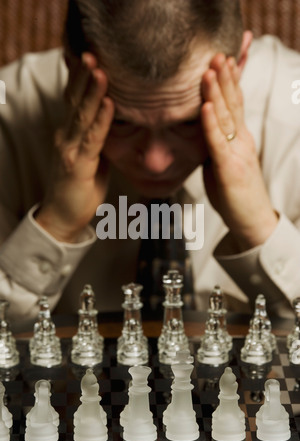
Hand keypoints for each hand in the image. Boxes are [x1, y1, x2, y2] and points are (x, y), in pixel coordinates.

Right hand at [36, 53, 114, 241]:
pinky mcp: (78, 165)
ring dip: (93, 91)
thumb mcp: (90, 158)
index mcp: (68, 134)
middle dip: (84, 76)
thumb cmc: (78, 188)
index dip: (81, 79)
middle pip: (75, 101)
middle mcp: (65, 137)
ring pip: (82, 115)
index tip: (91, 58)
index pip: (73, 100)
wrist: (63, 217)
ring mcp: (69, 150)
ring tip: (100, 70)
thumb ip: (96, 139)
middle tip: (92, 52)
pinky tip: (110, 104)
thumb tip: (111, 124)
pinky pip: (92, 138)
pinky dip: (102, 120)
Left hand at [201, 53, 277, 250]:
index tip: (220, 60)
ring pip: (227, 117)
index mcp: (239, 139)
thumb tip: (201, 135)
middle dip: (224, 77)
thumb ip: (214, 148)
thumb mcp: (223, 165)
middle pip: (233, 103)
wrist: (251, 221)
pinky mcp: (229, 168)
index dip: (228, 82)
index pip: (234, 104)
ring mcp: (237, 153)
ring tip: (211, 68)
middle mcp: (241, 140)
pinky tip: (205, 105)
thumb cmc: (236, 195)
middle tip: (217, 52)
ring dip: (218, 91)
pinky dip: (211, 122)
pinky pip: (218, 142)